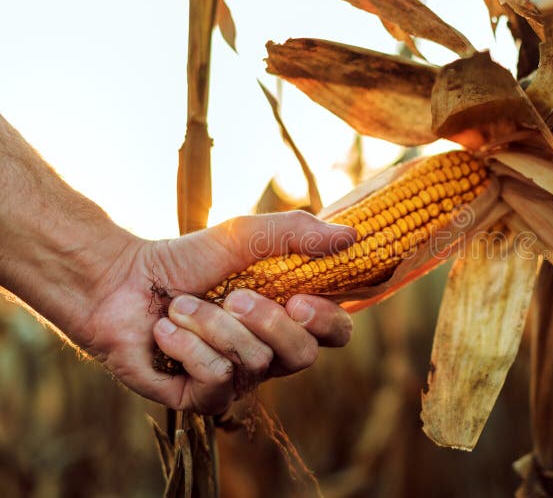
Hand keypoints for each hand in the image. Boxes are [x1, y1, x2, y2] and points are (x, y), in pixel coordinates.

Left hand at [82, 212, 355, 413]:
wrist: (123, 281)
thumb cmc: (187, 258)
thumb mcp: (244, 235)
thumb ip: (296, 232)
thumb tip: (352, 235)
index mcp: (288, 317)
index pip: (336, 333)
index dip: (327, 322)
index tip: (297, 298)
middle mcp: (269, 352)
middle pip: (302, 356)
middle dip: (267, 323)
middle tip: (233, 296)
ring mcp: (237, 378)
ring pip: (253, 364)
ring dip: (213, 325)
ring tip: (181, 305)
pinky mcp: (201, 398)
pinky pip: (215, 381)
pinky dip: (186, 348)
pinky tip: (165, 332)